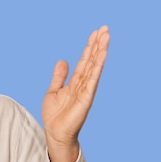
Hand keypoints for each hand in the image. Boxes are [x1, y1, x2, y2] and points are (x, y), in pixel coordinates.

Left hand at [42, 25, 109, 161]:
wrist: (55, 133)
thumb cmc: (55, 115)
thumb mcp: (53, 90)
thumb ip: (59, 76)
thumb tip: (63, 60)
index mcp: (75, 82)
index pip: (84, 60)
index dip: (89, 46)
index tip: (96, 32)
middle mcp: (83, 84)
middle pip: (91, 60)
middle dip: (98, 44)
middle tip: (105, 28)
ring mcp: (86, 90)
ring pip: (94, 66)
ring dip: (100, 51)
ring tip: (107, 36)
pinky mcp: (86, 97)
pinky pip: (93, 78)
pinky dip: (97, 66)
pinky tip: (102, 54)